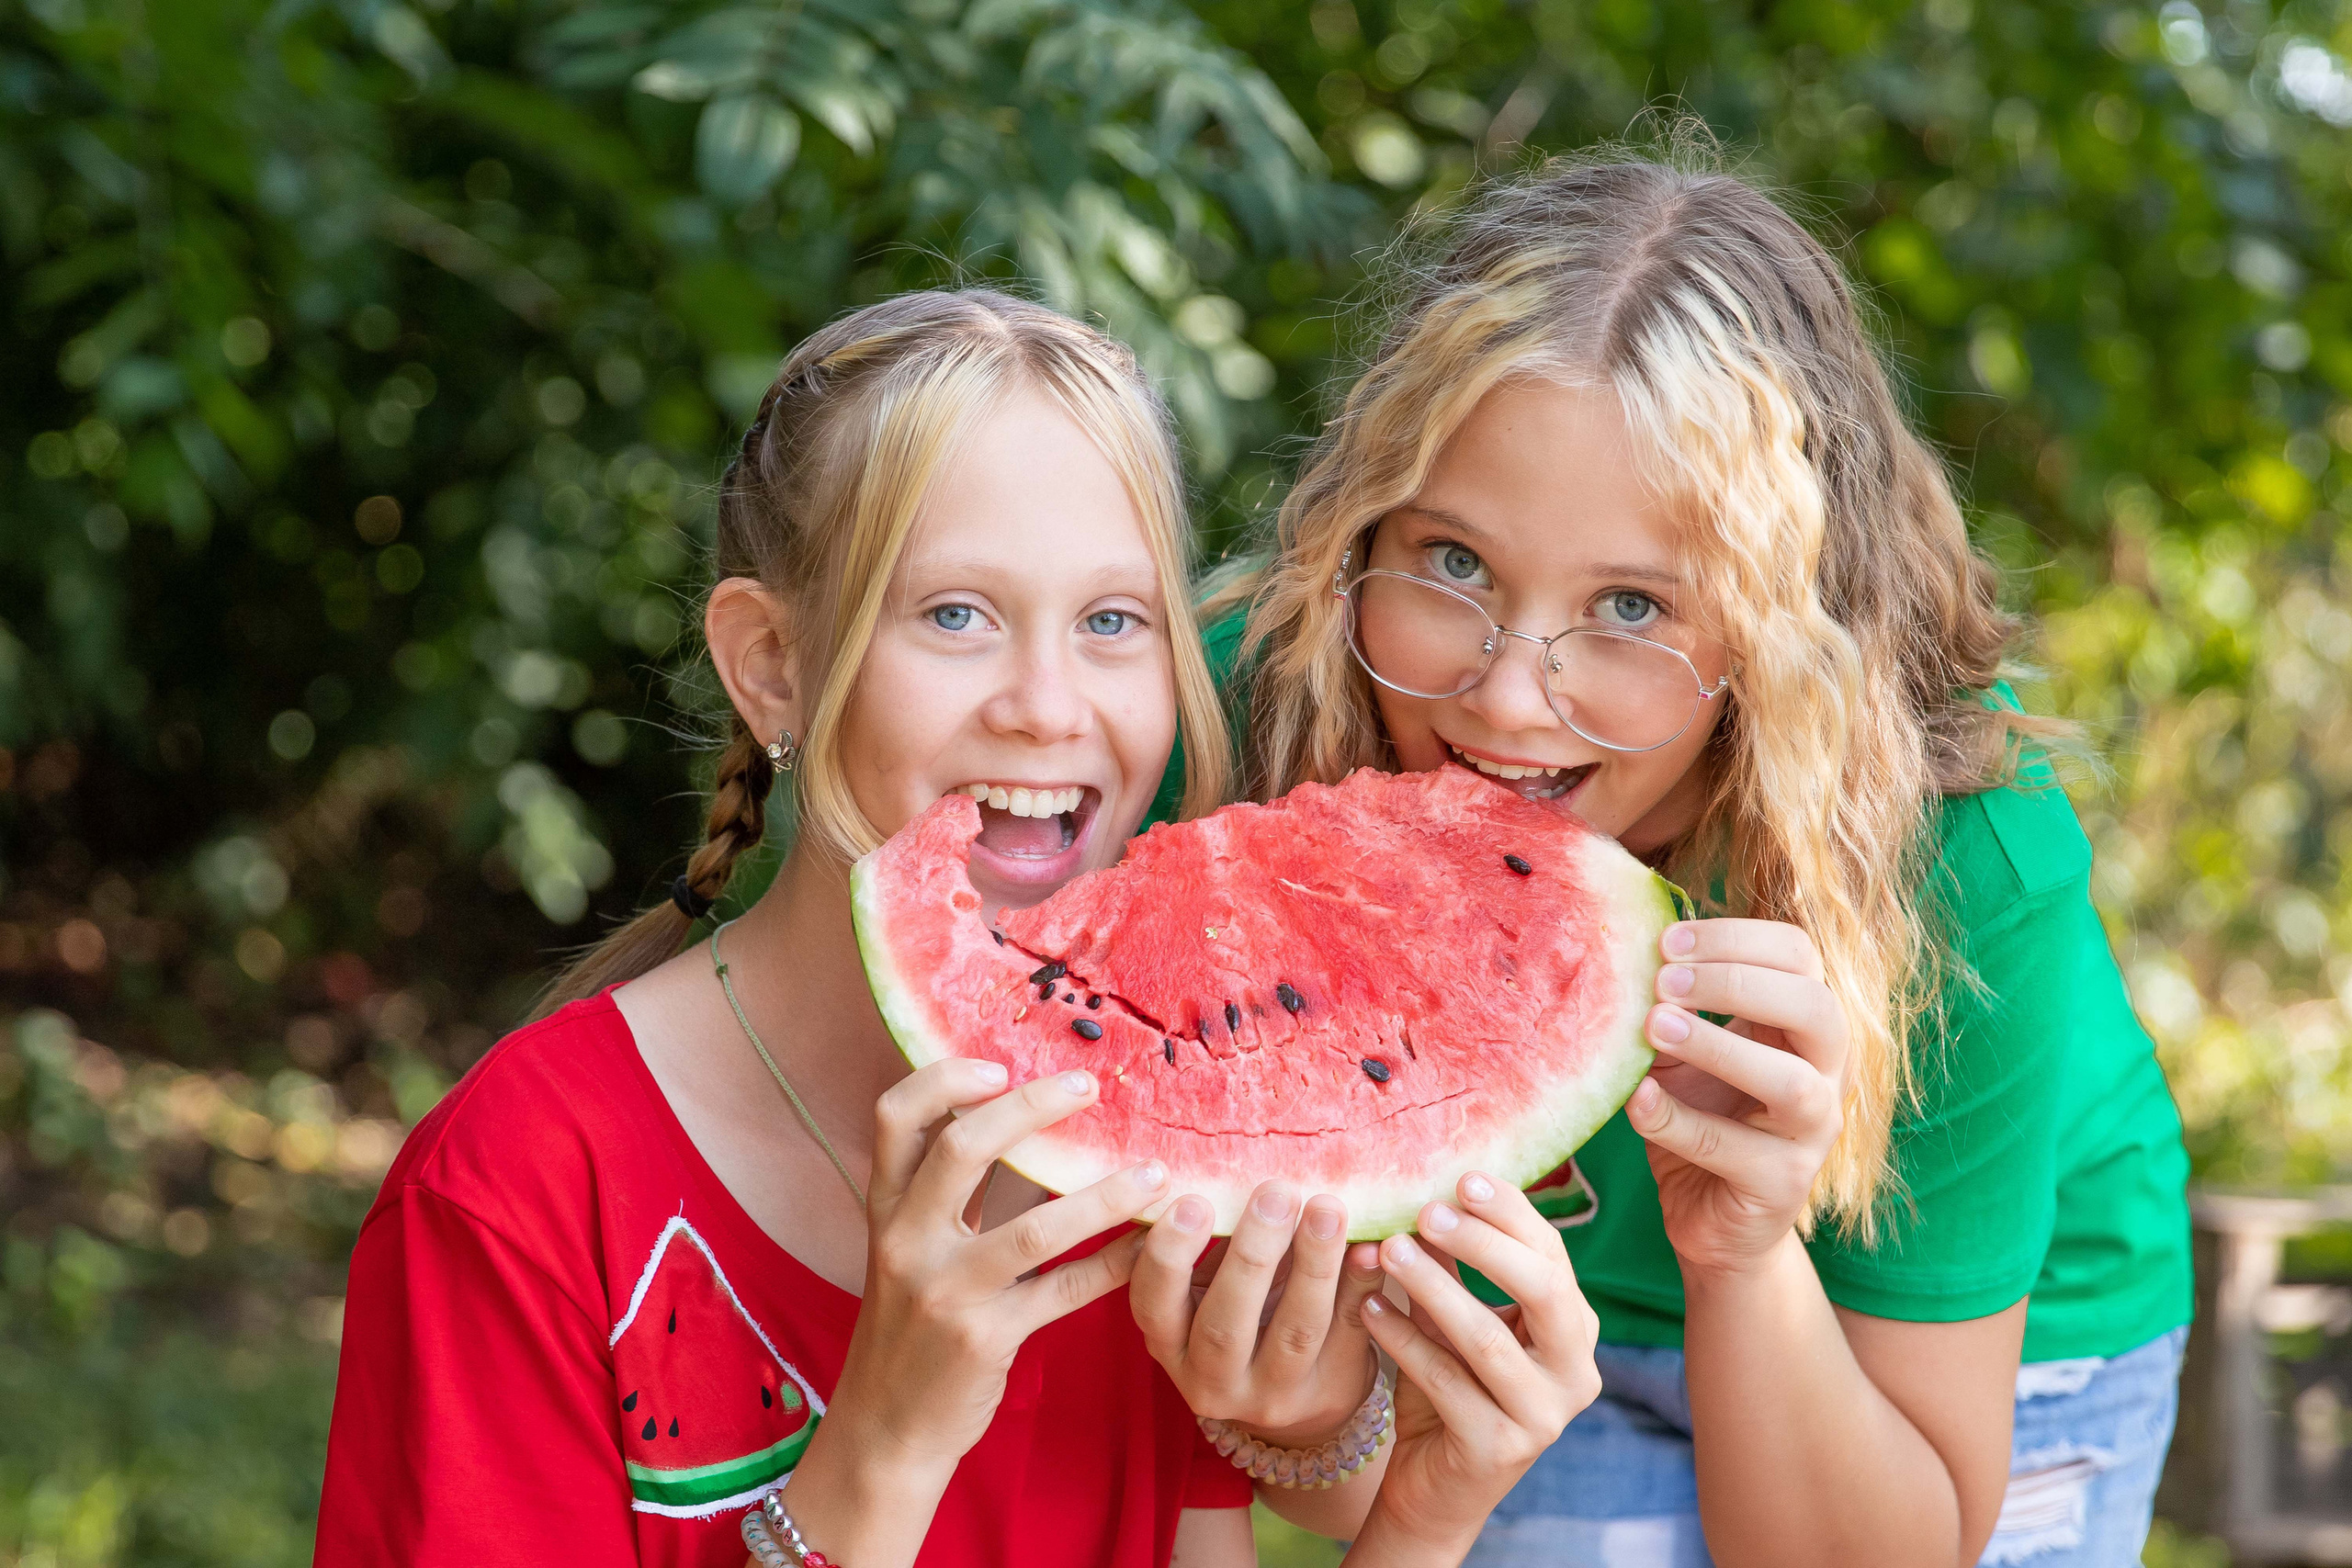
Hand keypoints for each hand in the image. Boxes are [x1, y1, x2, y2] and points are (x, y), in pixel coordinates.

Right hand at [826, 1059, 1169, 1473]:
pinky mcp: (985, 1338)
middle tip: (1089, 1087)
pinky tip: (1153, 1245)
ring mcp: (945, 1291)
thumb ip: (951, 1192)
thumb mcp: (910, 1249)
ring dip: (1102, 1195)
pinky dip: (1115, 1265)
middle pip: (962, 1149)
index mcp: (886, 1209)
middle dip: (1030, 1107)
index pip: (894, 1118)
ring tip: (1153, 1174)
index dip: (943, 1079)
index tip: (999, 1063)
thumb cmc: (912, 1325)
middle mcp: (907, 1241)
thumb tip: (1024, 1121)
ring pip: (1033, 1228)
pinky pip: (1064, 1290)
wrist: (886, 1427)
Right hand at [1132, 1181, 1385, 1441]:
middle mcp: (1212, 1381)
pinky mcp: (1330, 1391)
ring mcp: (1274, 1396)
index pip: (1153, 1304)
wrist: (1298, 1396)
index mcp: (1170, 1344)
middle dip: (1253, 1256)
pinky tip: (1370, 1246)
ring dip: (1314, 1265)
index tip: (1195, 1201)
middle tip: (1277, 1192)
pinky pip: (1348, 1332)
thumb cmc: (1242, 1313)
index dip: (1169, 1256)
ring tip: (1327, 1208)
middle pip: (1225, 1326)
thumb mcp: (1210, 1289)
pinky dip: (1360, 1284)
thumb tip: (1236, 1175)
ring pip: (1294, 1331)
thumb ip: (1215, 1244)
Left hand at [1353, 1173, 1600, 1555]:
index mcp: (1575, 1328)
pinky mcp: (1500, 1449)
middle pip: (1543, 1289)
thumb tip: (1422, 1189)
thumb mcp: (1450, 1318)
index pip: (1551, 1255)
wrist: (1432, 1489)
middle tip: (1426, 1212)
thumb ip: (1447, 1263)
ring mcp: (1543, 1416)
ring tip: (1387, 1251)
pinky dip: (1404, 1341)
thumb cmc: (1446, 1387)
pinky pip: (1447, 1382)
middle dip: (1484, 1244)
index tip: (1460, 1178)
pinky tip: (1368, 1311)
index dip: (1510, 1213)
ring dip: (1433, 1287)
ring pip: (1488, 1338)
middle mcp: (1575, 1372)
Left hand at [1625, 918, 1848, 1277]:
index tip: (1667, 940)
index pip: (1799, 957)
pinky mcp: (1782, 1183)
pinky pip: (1730, 1148)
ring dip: (1719, 1047)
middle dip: (1736, 982)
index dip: (1737, 938)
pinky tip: (1637, 1096)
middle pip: (1815, 1007)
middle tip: (1662, 979)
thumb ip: (1667, 1010)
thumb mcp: (1681, 1054)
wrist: (1710, 1218)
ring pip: (1792, 1083)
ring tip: (1654, 1026)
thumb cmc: (1699, 1119)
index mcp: (1804, 1026)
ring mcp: (1813, 1132)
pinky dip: (1675, 1118)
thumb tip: (1622, 953)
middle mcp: (1825, 1072)